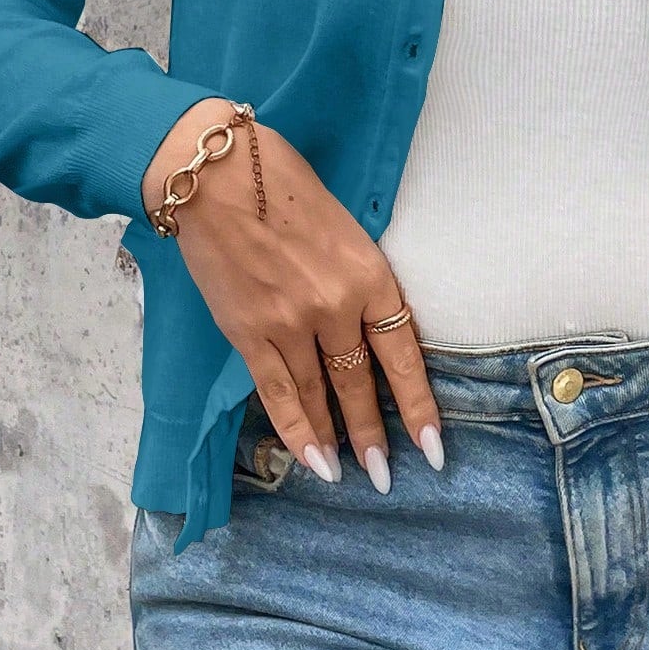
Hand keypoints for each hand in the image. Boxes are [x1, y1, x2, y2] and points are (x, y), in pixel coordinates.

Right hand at [141, 101, 442, 491]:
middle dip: (376, 433)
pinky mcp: (249, 332)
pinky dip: (295, 430)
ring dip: (338, 439)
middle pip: (362, 383)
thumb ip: (359, 279)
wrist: (215, 174)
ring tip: (353, 474)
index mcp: (370, 275)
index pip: (404, 356)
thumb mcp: (346, 229)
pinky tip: (311, 460)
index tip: (433, 446)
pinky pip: (277, 393)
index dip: (419, 407)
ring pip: (321, 394)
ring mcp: (290, 323)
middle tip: (388, 474)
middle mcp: (335, 306)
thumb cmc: (283, 185)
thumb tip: (367, 325)